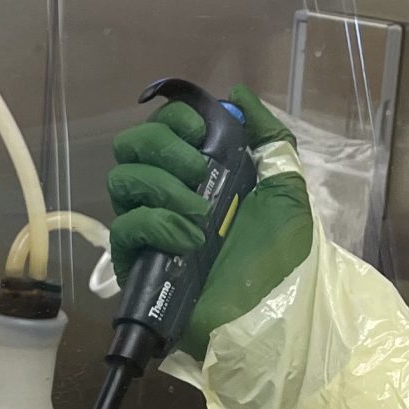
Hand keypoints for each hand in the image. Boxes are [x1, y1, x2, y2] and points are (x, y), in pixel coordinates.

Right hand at [107, 87, 311, 360]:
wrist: (281, 312)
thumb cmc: (286, 254)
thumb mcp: (286, 187)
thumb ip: (268, 137)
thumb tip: (237, 96)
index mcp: (198, 173)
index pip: (161, 126)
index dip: (174, 119)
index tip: (201, 131)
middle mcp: (168, 194)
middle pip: (130, 147)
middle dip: (163, 146)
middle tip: (202, 171)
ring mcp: (150, 229)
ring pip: (122, 181)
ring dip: (163, 187)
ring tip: (202, 214)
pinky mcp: (139, 264)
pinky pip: (125, 229)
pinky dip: (157, 224)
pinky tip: (189, 239)